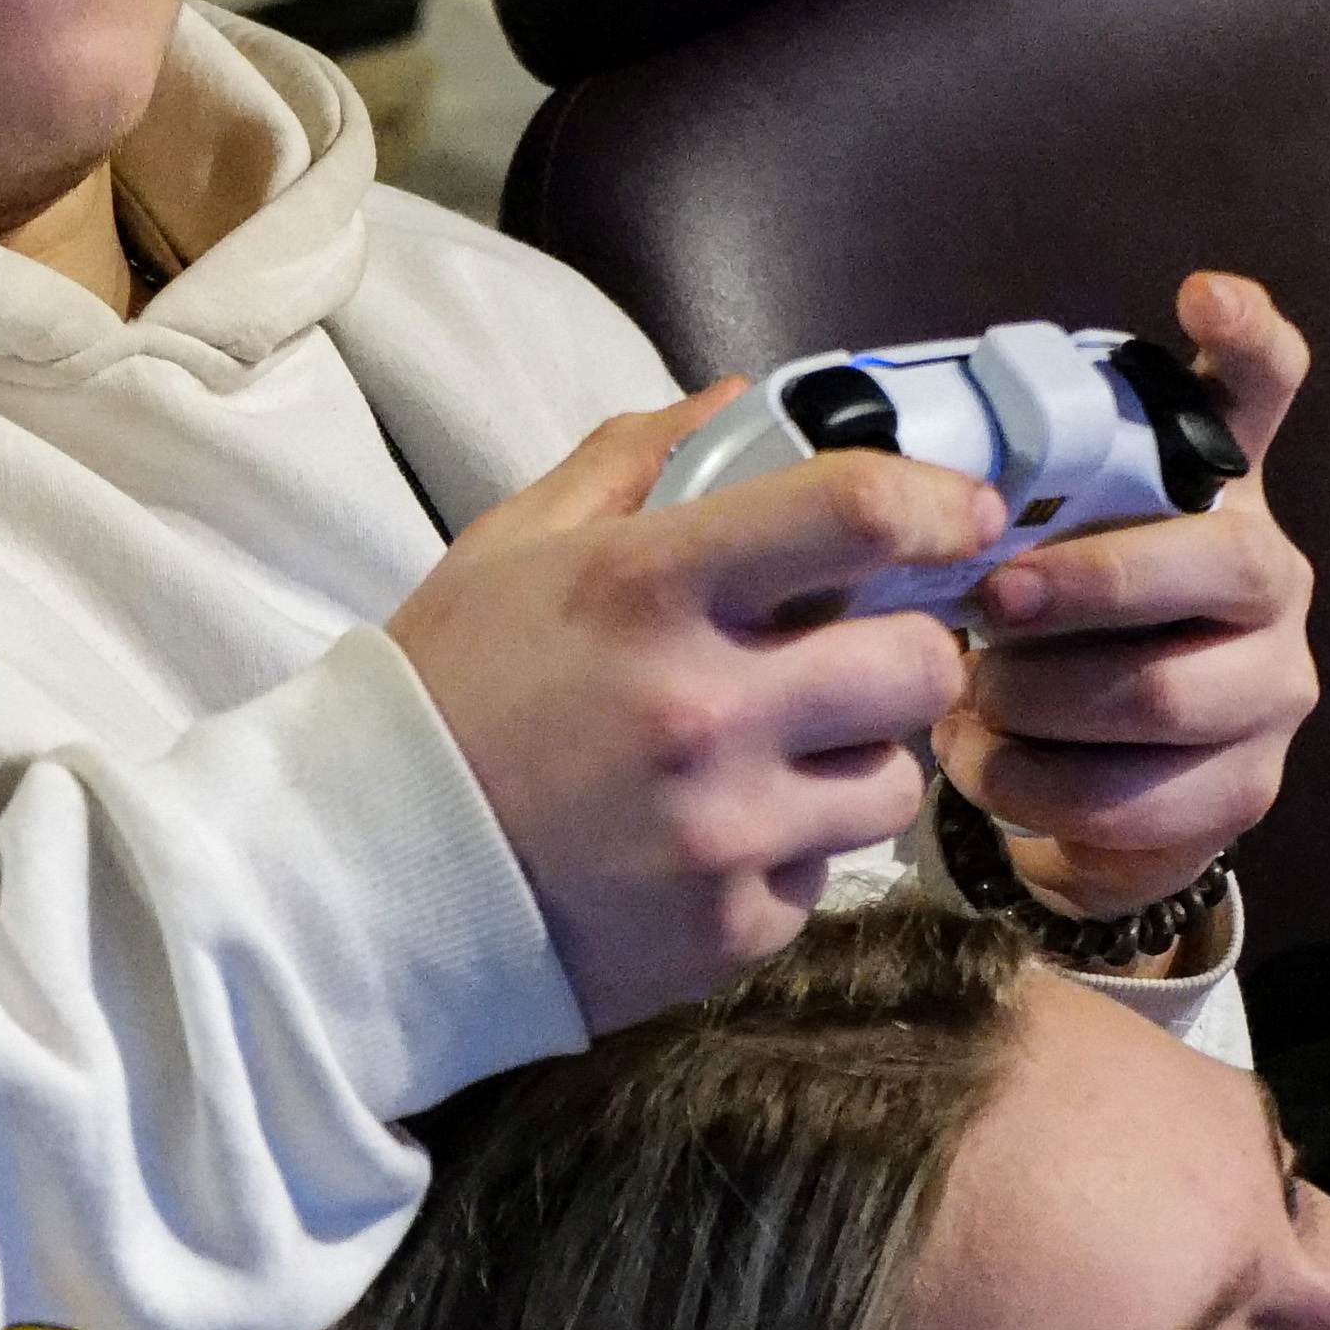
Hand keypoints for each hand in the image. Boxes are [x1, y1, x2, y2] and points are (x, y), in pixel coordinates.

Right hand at [396, 394, 993, 1030]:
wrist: (365, 890)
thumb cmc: (446, 699)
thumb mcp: (510, 550)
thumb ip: (634, 461)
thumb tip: (745, 398)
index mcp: (647, 591)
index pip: (852, 514)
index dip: (939, 505)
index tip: (963, 517)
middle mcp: (703, 709)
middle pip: (921, 662)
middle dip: (905, 651)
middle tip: (853, 658)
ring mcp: (724, 832)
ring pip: (895, 782)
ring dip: (855, 762)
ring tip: (774, 759)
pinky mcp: (732, 931)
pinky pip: (826, 875)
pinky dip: (790, 853)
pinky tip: (714, 840)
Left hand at [946, 272, 1323, 910]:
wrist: (1068, 787)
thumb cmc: (1016, 633)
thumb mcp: (987, 544)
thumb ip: (942, 481)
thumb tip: (782, 423)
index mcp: (1207, 486)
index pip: (1260, 385)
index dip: (1245, 338)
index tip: (1199, 295)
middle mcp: (1266, 571)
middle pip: (1221, 560)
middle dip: (1090, 583)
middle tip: (990, 604)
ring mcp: (1270, 684)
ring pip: (1166, 692)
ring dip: (1041, 701)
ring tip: (970, 700)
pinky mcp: (1243, 791)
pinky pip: (1137, 795)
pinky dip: (1036, 786)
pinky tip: (984, 764)